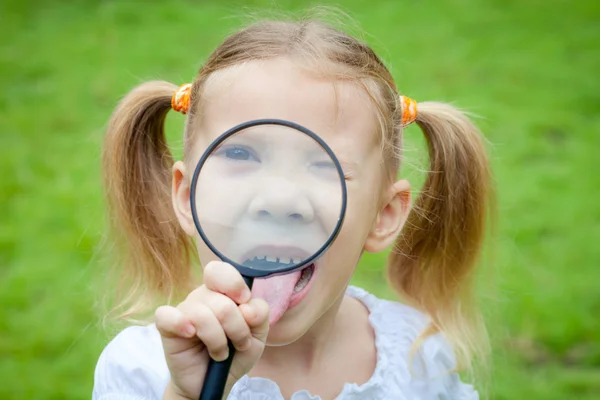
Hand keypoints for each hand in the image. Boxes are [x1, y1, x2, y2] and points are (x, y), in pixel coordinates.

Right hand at [155, 261, 269, 399]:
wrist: (213, 384)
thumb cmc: (234, 354)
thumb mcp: (258, 335)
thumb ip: (260, 314)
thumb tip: (246, 306)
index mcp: (222, 292)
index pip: (221, 271)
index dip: (235, 285)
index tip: (245, 307)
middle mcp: (201, 297)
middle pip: (221, 302)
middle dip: (237, 328)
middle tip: (238, 343)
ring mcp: (183, 311)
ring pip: (202, 314)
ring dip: (218, 340)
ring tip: (220, 353)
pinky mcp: (166, 327)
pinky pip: (167, 316)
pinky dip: (181, 324)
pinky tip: (191, 335)